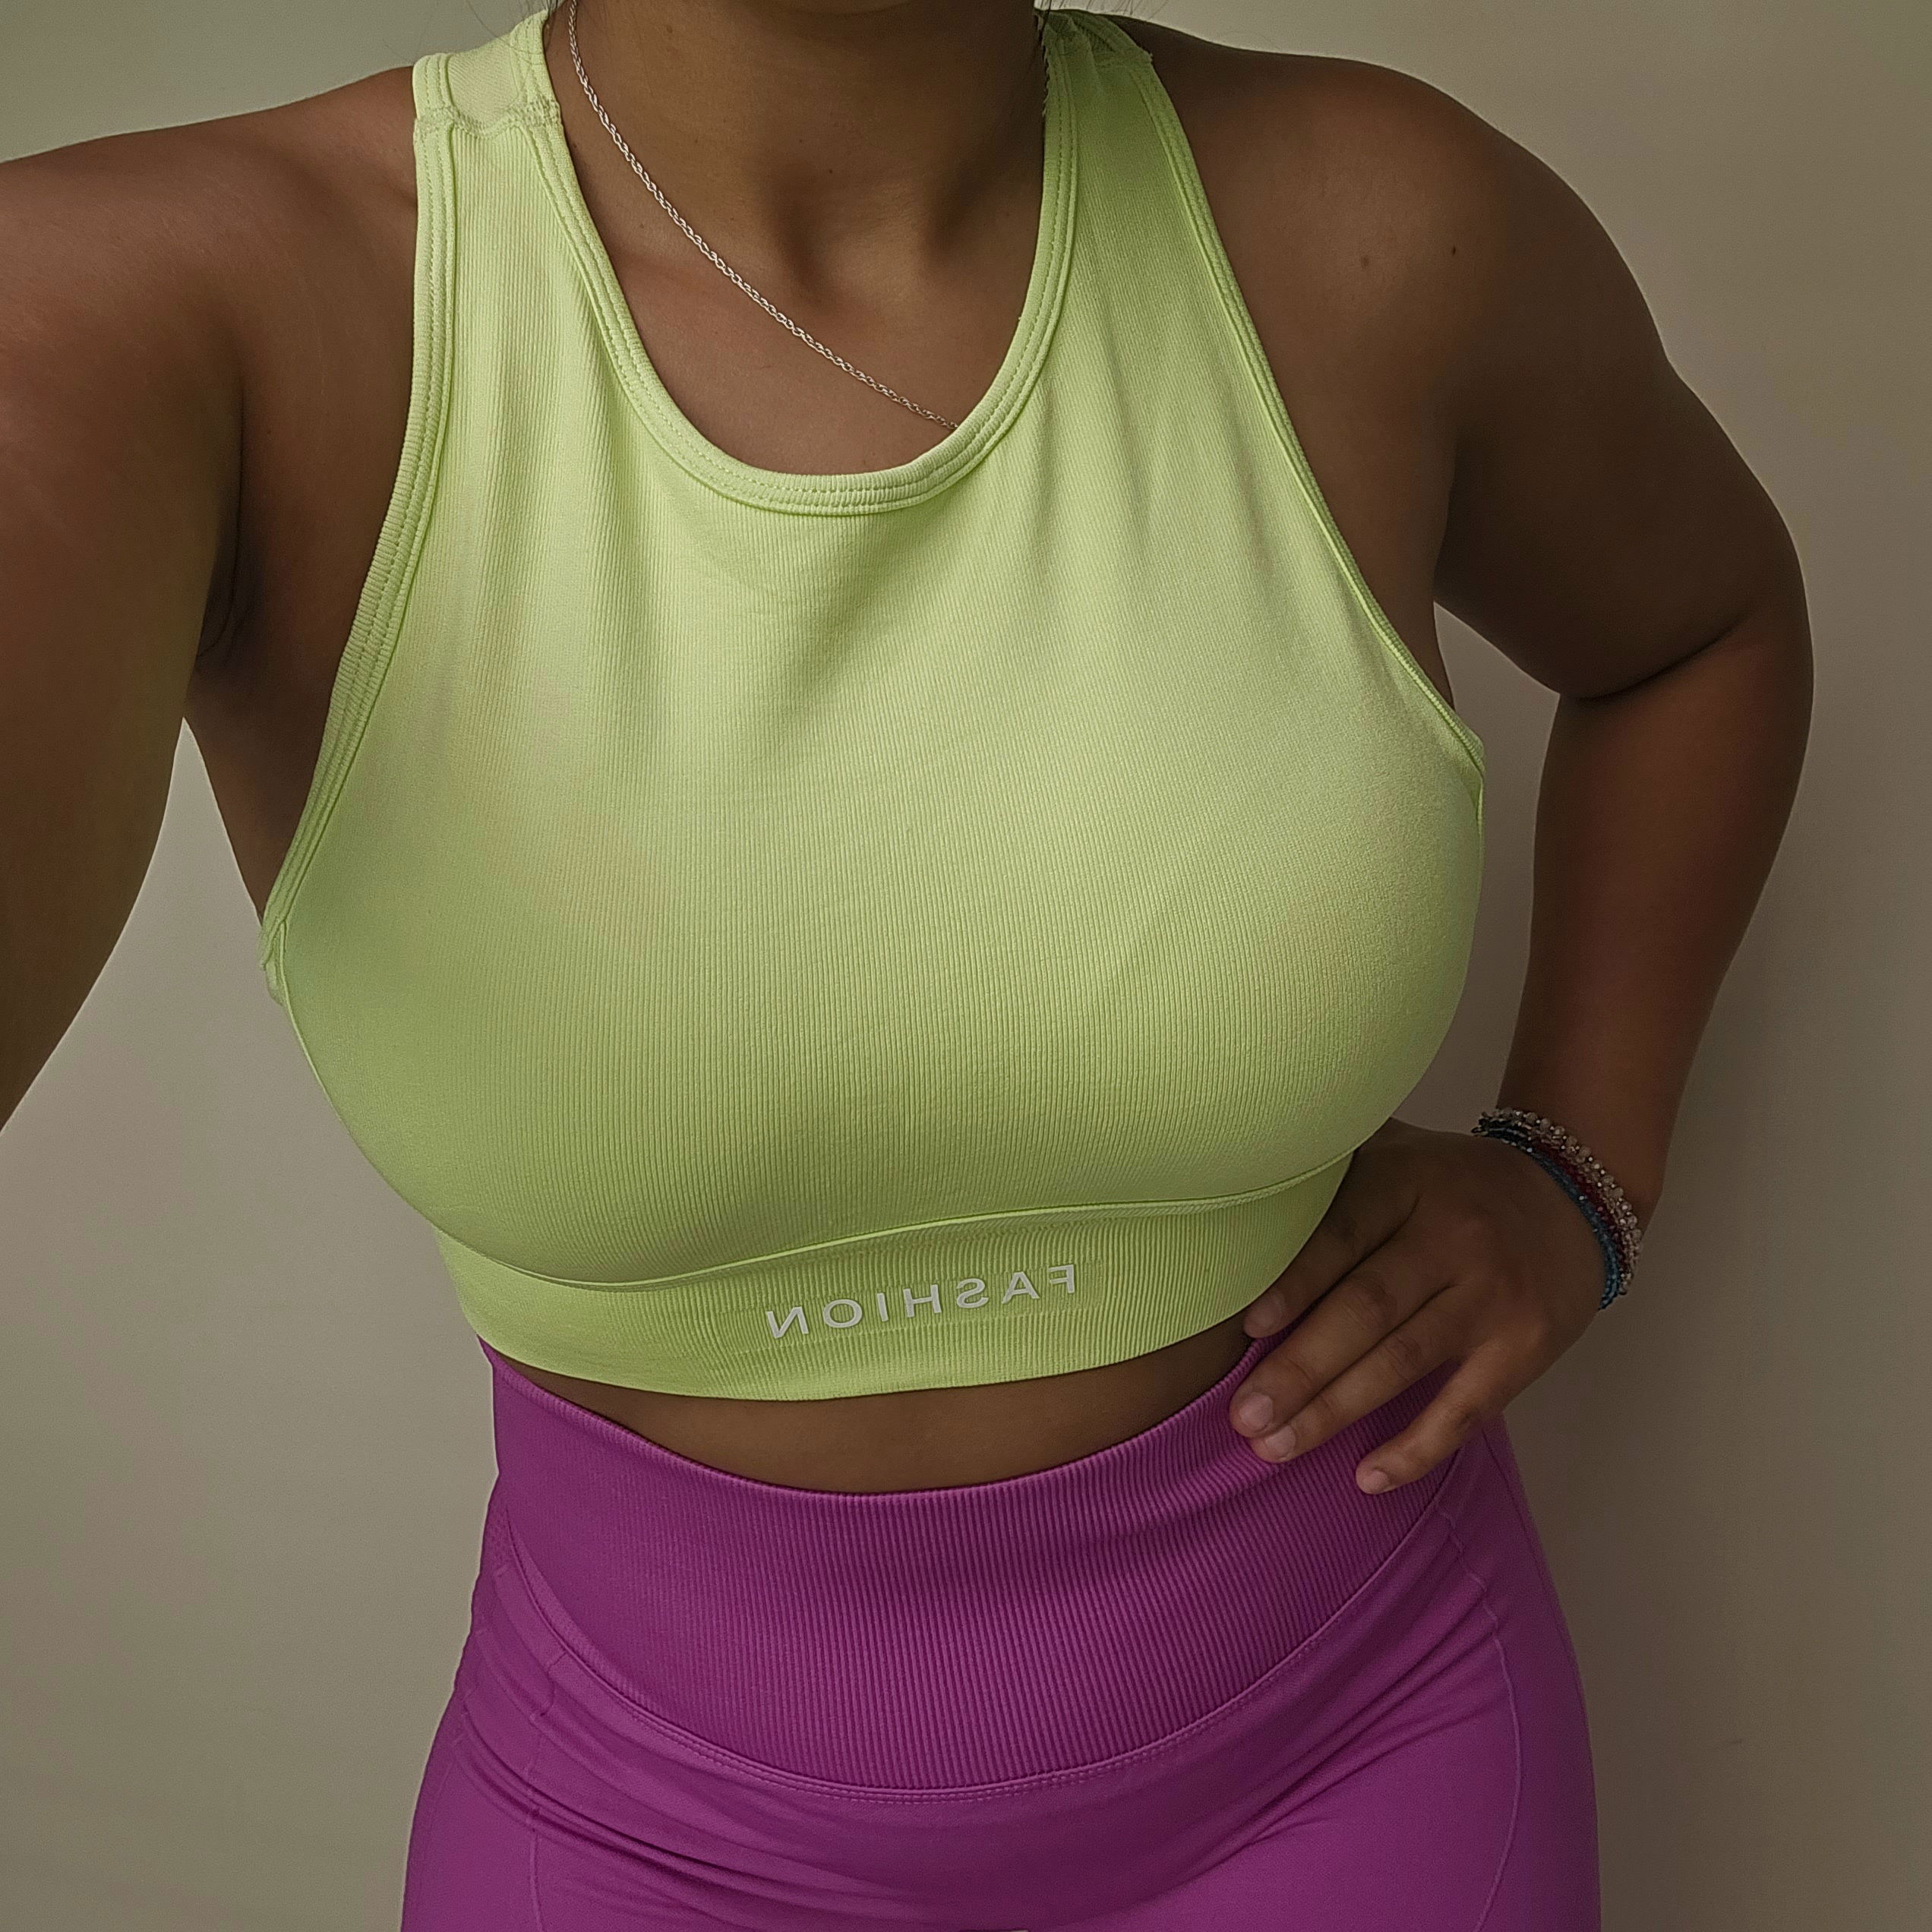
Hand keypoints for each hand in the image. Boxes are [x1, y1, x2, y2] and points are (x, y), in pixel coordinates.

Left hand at [1227, 1114, 1609, 1491]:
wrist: (1573, 1195)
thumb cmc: (1450, 1183)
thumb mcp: (1394, 1153)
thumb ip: (1328, 1173)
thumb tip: (1229, 1200)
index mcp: (1408, 1181)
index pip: (1344, 1235)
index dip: (1294, 1282)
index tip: (1246, 1328)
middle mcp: (1453, 1236)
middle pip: (1367, 1308)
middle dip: (1300, 1367)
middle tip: (1244, 1416)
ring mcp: (1493, 1294)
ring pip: (1405, 1361)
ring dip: (1336, 1410)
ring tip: (1275, 1446)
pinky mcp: (1526, 1346)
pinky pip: (1466, 1408)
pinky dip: (1417, 1447)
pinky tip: (1368, 1476)